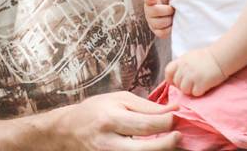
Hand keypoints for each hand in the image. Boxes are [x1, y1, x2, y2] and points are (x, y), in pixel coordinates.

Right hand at [55, 91, 179, 150]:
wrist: (68, 130)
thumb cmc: (95, 110)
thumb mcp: (118, 99)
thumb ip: (146, 106)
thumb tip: (173, 109)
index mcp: (111, 119)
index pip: (147, 124)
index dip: (167, 122)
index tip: (177, 116)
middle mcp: (109, 142)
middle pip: (146, 149)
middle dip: (168, 143)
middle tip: (178, 135)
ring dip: (160, 150)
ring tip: (169, 142)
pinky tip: (155, 146)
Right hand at [144, 0, 173, 37]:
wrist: (170, 13)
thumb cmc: (166, 0)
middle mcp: (148, 11)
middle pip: (156, 11)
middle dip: (167, 10)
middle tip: (173, 8)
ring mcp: (152, 22)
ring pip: (161, 23)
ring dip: (170, 20)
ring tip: (173, 16)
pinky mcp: (156, 31)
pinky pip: (163, 32)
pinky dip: (170, 29)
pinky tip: (173, 24)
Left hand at [164, 48, 226, 96]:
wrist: (220, 58)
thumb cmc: (206, 57)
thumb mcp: (190, 57)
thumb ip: (181, 65)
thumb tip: (176, 76)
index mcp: (181, 61)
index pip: (168, 71)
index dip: (171, 79)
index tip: (176, 82)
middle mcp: (184, 68)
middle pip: (177, 83)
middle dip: (183, 86)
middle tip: (192, 84)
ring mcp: (192, 76)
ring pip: (184, 90)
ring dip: (191, 90)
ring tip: (198, 85)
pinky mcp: (201, 83)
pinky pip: (195, 93)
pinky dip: (199, 92)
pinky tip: (204, 86)